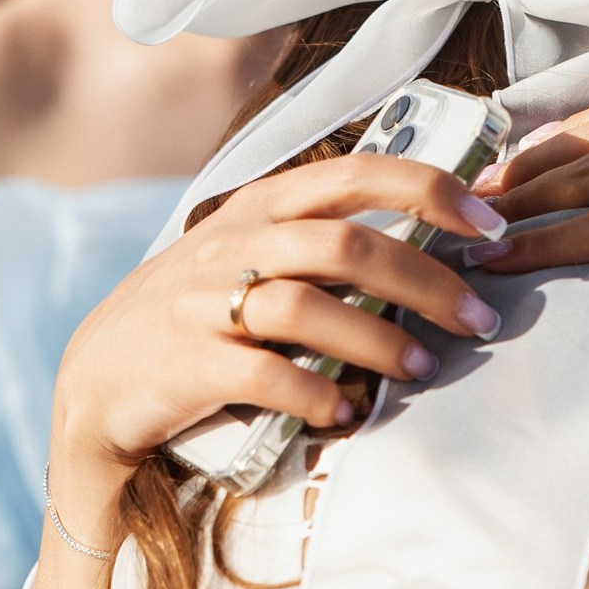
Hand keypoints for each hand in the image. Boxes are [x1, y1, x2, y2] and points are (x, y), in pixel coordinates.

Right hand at [47, 154, 507, 510]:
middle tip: (479, 319)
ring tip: (422, 368)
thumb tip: (439, 240)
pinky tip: (348, 414)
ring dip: (379, 342)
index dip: (429, 189)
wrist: (99, 383)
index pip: (356, 174)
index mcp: (261, 206)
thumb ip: (325, 240)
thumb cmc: (201, 316)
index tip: (489, 223)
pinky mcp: (187, 364)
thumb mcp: (253, 256)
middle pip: (347, 245)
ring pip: (309, 307)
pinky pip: (265, 375)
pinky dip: (316, 395)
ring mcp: (205, 302)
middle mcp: (234, 243)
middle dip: (427, 281)